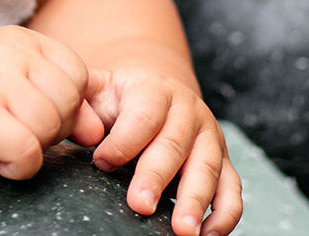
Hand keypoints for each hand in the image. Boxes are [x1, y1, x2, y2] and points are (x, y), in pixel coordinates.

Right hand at [0, 26, 103, 178]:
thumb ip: (60, 103)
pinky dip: (21, 167)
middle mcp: (10, 54)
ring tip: (9, 144)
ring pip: (49, 126)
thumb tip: (96, 132)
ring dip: (36, 148)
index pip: (77, 74)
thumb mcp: (18, 89)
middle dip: (55, 128)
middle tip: (23, 133)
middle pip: (67, 100)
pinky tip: (2, 161)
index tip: (39, 114)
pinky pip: (27, 150)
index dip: (68, 104)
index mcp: (23, 41)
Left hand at [75, 68, 241, 235]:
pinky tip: (208, 235)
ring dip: (195, 201)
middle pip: (174, 145)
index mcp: (155, 90)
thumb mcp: (98, 88)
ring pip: (207, 169)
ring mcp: (210, 138)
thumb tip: (77, 127)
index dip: (122, 142)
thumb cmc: (120, 99)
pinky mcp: (224, 164)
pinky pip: (231, 190)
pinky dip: (224, 215)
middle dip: (156, 177)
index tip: (102, 162)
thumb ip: (81, 101)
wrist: (156, 93)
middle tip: (140, 205)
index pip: (143, 115)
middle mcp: (189, 112)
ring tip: (182, 231)